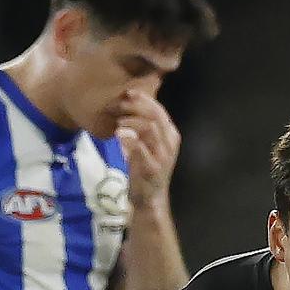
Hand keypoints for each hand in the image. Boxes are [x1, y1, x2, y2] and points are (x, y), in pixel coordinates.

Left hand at [113, 90, 179, 209]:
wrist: (149, 197)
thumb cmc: (146, 168)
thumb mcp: (149, 144)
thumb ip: (145, 126)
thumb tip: (131, 103)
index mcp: (171, 135)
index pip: (160, 110)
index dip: (144, 99)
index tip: (128, 93)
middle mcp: (170, 143)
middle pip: (155, 116)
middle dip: (137, 106)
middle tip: (120, 104)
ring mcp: (163, 156)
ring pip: (149, 128)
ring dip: (132, 122)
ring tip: (119, 122)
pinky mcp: (152, 168)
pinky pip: (140, 148)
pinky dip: (128, 139)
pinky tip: (119, 136)